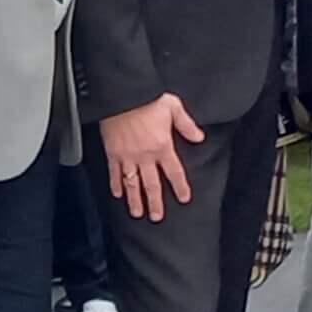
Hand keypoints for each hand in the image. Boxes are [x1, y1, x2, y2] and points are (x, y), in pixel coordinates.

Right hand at [101, 93, 204, 221]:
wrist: (121, 95)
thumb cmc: (147, 98)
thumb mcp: (174, 108)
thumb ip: (187, 125)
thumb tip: (199, 137)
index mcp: (162, 146)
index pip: (174, 172)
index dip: (180, 187)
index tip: (184, 198)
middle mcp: (145, 155)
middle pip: (152, 184)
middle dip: (155, 202)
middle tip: (157, 217)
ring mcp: (127, 156)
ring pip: (132, 183)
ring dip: (135, 200)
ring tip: (137, 213)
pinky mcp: (112, 153)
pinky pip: (114, 173)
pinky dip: (115, 185)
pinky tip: (118, 194)